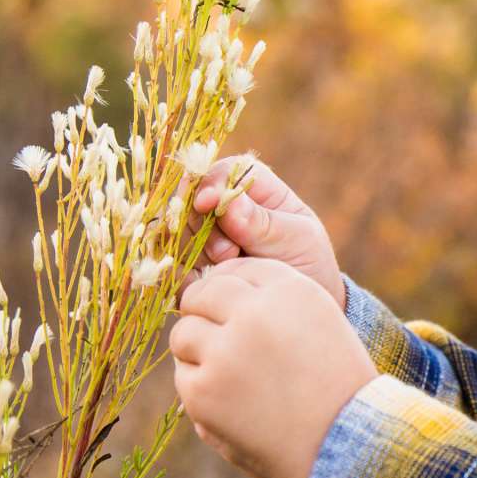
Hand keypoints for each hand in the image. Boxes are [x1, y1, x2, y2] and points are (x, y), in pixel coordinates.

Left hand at [170, 257, 378, 477]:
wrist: (348, 448)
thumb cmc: (338, 386)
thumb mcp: (321, 323)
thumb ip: (271, 300)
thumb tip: (206, 290)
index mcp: (290, 290)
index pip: (238, 270)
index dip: (234, 292)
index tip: (240, 313)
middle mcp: (253, 313)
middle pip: (201, 294)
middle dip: (206, 313)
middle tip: (225, 341)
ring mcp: (224, 352)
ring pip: (183, 334)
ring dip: (200, 350)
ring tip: (234, 376)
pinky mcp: (203, 391)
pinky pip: (184, 376)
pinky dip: (201, 387)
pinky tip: (233, 403)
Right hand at [189, 155, 343, 307]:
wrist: (297, 306)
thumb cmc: (306, 262)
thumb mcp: (295, 240)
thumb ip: (263, 223)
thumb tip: (229, 203)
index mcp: (252, 186)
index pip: (222, 171)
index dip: (209, 184)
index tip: (208, 204)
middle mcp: (220, 206)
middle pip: (189, 201)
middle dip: (203, 227)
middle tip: (229, 253)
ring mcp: (201, 234)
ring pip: (174, 232)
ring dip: (195, 251)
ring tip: (228, 268)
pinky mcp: (189, 263)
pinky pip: (171, 263)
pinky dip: (186, 273)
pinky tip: (210, 282)